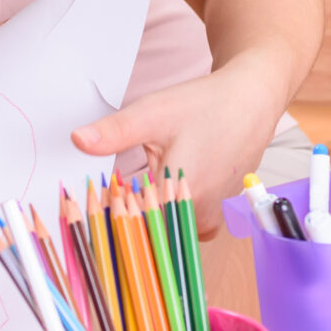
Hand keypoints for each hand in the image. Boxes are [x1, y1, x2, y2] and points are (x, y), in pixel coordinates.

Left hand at [73, 53, 290, 220]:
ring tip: (143, 186)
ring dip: (153, 214)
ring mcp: (213, 215)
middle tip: (119, 190)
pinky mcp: (219, 212)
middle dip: (130, 214)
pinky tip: (166, 191)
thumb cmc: (206, 105)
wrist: (252, 100)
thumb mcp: (154, 113)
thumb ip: (115, 131)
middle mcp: (199, 213)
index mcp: (178, 194)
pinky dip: (174, 213)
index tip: (93, 206)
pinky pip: (188, 223)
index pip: (132, 224)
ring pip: (171, 229)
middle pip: (151, 230)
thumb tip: (78, 140)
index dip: (110, 215)